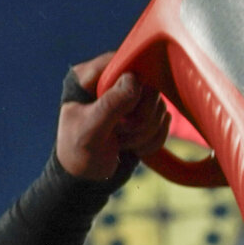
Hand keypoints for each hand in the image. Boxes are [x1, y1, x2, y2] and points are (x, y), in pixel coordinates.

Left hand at [56, 52, 169, 183]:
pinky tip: (134, 149)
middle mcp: (109, 84)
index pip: (124, 61)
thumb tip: (135, 80)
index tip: (129, 108)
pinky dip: (154, 139)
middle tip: (121, 132)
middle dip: (141, 115)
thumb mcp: (91, 130)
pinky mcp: (142, 117)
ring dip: (146, 131)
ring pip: (158, 104)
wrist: (86, 183)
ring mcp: (128, 100)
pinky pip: (164, 121)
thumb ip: (112, 104)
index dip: (134, 84)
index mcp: (88, 78)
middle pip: (147, 84)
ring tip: (123, 143)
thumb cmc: (79, 157)